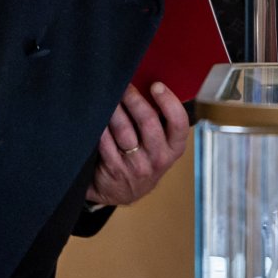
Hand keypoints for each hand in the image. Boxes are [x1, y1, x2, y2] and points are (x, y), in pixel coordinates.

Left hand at [87, 82, 189, 206]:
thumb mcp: (162, 146)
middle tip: (125, 86)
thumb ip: (162, 122)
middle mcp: (158, 159)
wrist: (125, 192)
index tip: (157, 86)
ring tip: (110, 96)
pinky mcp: (114, 169)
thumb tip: (151, 88)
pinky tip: (99, 115)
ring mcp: (136, 166)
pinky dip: (101, 125)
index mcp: (174, 149)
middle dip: (135, 99)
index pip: (178, 123)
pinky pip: (105, 141)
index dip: (168, 102)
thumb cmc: (145, 159)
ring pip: (123, 130)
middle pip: (148, 122)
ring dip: (115, 109)